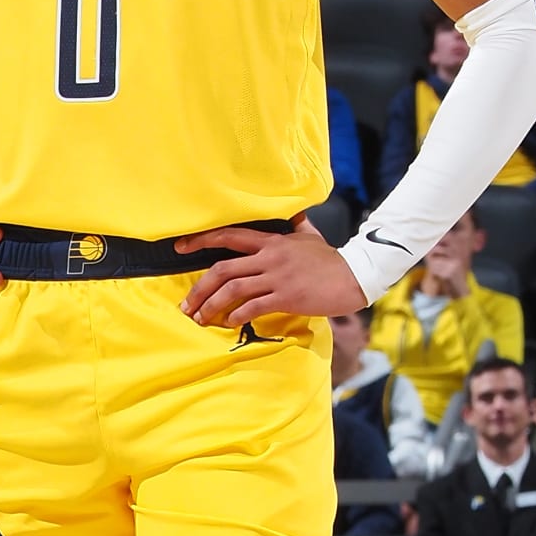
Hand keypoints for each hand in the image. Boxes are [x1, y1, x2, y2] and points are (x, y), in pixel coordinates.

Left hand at [178, 215, 363, 329]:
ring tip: (201, 319)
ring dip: (212, 306)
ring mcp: (277, 277)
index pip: (229, 236)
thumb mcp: (310, 236)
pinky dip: (237, 316)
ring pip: (233, 290)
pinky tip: (230, 323)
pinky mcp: (287, 297)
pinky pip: (253, 307)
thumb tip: (294, 212)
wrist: (355, 275)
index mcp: (271, 242)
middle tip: (186, 305)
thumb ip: (296, 225)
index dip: (201, 240)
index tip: (180, 247)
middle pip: (222, 269)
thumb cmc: (331, 259)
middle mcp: (269, 257)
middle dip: (199, 289)